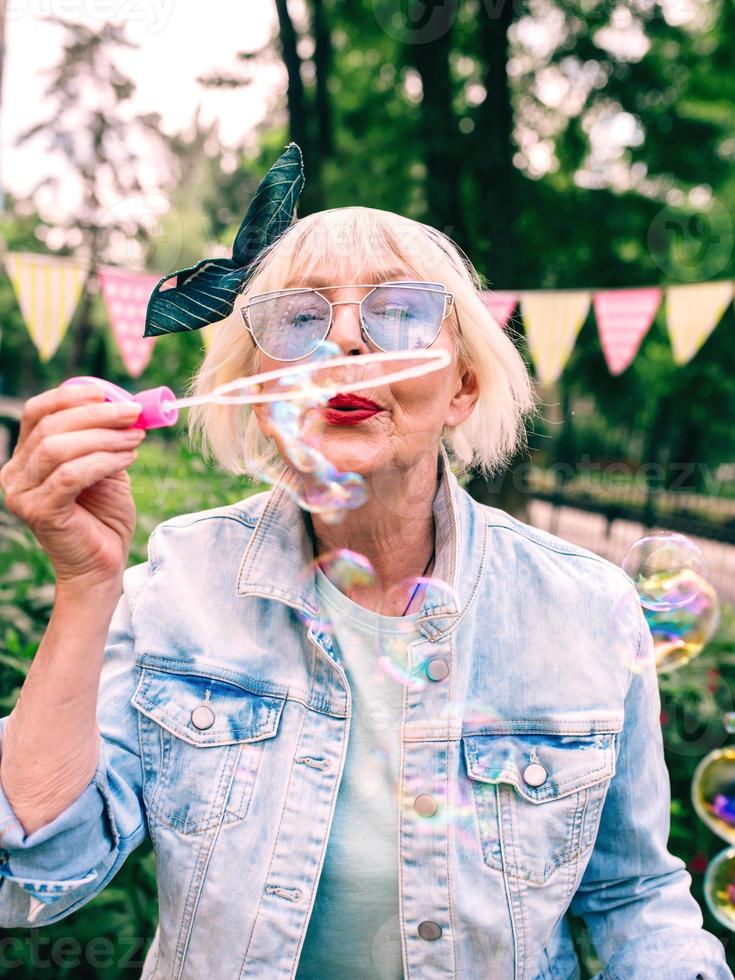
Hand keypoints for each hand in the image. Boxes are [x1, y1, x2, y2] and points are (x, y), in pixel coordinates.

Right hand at [0, 383, 146, 591]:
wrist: (102, 565)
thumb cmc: (104, 517)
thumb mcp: (105, 468)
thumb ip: (104, 439)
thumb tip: (125, 404)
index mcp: (26, 458)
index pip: (38, 413)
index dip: (70, 396)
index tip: (106, 392)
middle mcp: (16, 474)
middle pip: (51, 426)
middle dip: (97, 415)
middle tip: (134, 414)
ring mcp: (23, 494)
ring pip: (59, 448)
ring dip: (104, 437)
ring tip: (136, 439)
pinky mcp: (39, 512)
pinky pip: (70, 475)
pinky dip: (103, 461)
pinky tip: (128, 459)